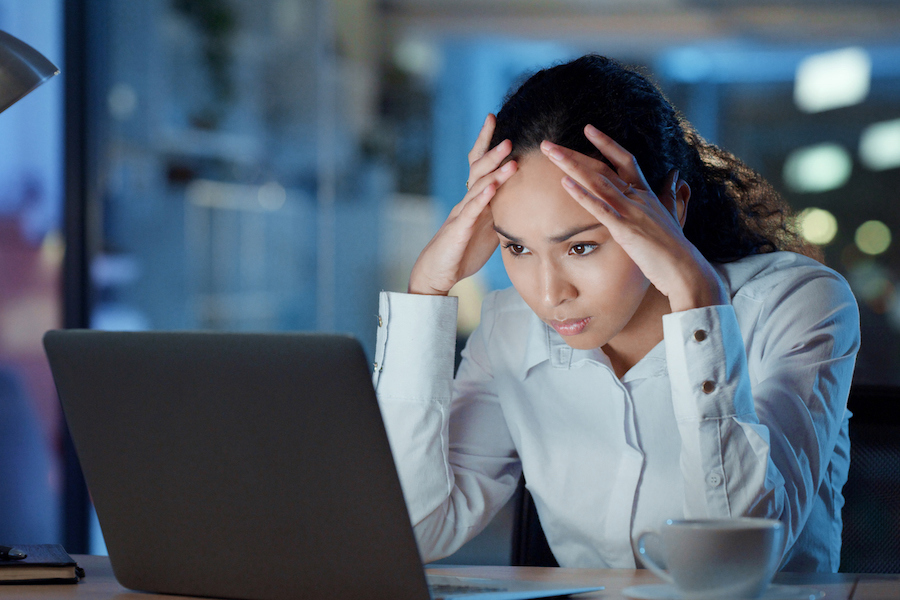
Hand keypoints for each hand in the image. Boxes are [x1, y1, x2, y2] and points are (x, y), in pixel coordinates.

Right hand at [408, 114, 517, 294]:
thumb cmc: (463, 251)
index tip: (494, 119)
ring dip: (495, 170)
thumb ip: (501, 212)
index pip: (479, 165)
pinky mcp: (459, 230)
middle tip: (508, 136)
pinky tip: (493, 188)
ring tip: (509, 157)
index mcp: (475, 200)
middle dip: (493, 151)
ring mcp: (462, 213)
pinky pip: (472, 211)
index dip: (486, 142)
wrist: (438, 272)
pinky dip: (483, 198)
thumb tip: (524, 202)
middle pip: (478, 169)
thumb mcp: (488, 229)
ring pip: (478, 186)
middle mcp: (467, 201)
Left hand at [541, 125, 727, 311]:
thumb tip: (675, 174)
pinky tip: (565, 182)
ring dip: (571, 165)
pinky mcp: (624, 228)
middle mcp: (637, 196)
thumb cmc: (674, 245)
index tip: (588, 129)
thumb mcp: (672, 213)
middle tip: (548, 144)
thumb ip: (670, 193)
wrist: (683, 267)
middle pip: (601, 167)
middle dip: (573, 154)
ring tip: (550, 153)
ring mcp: (630, 210)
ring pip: (597, 181)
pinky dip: (582, 194)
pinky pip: (600, 207)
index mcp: (645, 192)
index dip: (606, 143)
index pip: (625, 159)